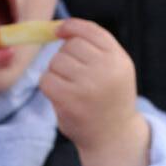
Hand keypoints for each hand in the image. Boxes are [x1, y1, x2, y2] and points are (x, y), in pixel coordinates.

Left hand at [39, 18, 150, 165]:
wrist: (113, 138)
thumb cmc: (108, 100)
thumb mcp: (114, 70)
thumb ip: (95, 49)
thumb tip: (58, 27)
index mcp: (119, 59)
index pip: (90, 31)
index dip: (71, 27)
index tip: (58, 30)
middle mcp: (106, 69)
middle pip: (70, 46)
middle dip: (65, 57)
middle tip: (75, 77)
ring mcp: (88, 85)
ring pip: (56, 62)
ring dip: (57, 72)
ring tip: (71, 89)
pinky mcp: (70, 100)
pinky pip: (46, 80)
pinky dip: (48, 86)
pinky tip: (61, 97)